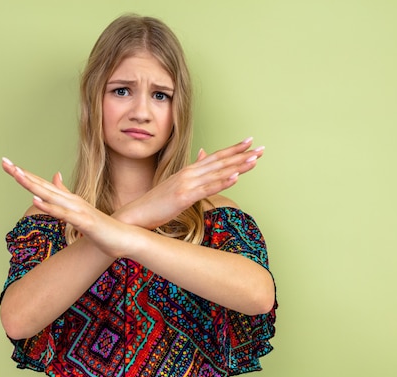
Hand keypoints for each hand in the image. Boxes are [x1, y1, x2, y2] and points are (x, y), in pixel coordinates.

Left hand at [2, 157, 134, 257]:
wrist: (124, 237)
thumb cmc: (102, 227)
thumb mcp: (80, 211)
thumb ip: (67, 195)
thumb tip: (55, 178)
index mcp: (69, 199)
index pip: (42, 184)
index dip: (24, 174)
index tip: (7, 164)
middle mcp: (71, 200)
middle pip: (42, 185)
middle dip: (22, 174)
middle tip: (4, 162)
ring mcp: (77, 210)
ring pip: (50, 196)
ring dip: (32, 185)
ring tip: (16, 174)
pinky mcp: (83, 222)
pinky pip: (63, 214)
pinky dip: (49, 206)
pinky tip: (36, 200)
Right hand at [114, 138, 263, 229]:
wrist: (136, 214)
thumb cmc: (155, 204)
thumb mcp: (175, 186)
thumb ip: (191, 174)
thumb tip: (202, 158)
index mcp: (188, 171)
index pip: (214, 157)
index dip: (232, 149)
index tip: (249, 142)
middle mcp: (188, 173)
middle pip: (219, 161)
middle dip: (241, 154)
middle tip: (260, 148)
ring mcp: (186, 184)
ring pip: (217, 173)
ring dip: (237, 165)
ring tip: (254, 159)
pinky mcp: (183, 197)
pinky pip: (207, 188)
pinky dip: (223, 182)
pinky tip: (236, 177)